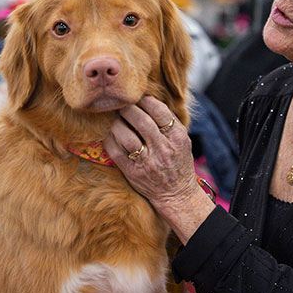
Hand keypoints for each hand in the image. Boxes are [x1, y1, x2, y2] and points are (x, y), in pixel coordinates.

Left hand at [104, 96, 214, 242]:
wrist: (177, 193)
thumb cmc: (178, 162)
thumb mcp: (182, 140)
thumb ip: (170, 121)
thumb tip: (150, 99)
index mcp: (177, 137)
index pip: (160, 111)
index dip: (145, 101)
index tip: (138, 99)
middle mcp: (163, 149)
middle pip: (141, 121)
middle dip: (128, 109)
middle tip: (122, 105)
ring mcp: (147, 162)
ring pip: (126, 136)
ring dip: (117, 124)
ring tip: (116, 121)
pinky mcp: (133, 173)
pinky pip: (116, 153)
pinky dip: (110, 141)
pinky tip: (110, 136)